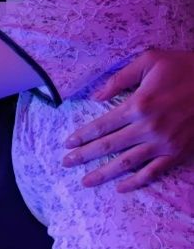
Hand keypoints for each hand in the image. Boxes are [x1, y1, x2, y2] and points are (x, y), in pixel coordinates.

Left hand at [63, 49, 193, 190]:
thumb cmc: (184, 67)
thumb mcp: (151, 60)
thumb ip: (120, 77)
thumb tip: (95, 96)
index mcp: (139, 104)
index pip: (102, 124)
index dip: (82, 136)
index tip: (67, 144)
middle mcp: (148, 127)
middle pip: (108, 146)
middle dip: (84, 156)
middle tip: (66, 164)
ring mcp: (163, 143)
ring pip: (126, 164)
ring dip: (103, 174)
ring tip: (86, 182)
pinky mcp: (177, 154)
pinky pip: (152, 173)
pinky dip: (135, 182)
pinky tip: (120, 187)